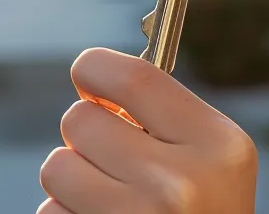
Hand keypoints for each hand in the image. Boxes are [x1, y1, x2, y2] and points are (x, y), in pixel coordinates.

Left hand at [37, 47, 257, 213]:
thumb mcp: (215, 161)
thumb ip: (164, 119)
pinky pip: (50, 212)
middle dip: (86, 136)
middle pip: (80, 121)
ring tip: (108, 197)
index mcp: (218, 148)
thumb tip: (92, 83)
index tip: (88, 77)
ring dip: (70, 179)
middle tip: (114, 159)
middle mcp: (181, 185)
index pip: (133, 78)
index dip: (95, 69)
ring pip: (56, 167)